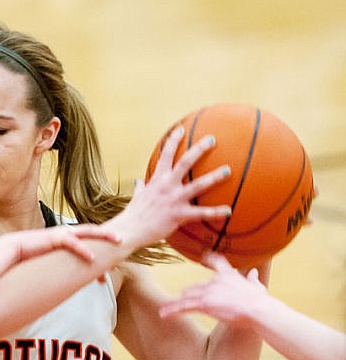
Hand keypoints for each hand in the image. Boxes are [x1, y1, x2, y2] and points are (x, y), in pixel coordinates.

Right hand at [0, 224, 120, 263]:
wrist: (13, 250)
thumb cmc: (31, 256)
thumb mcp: (51, 260)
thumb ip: (62, 264)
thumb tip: (69, 276)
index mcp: (66, 237)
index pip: (87, 239)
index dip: (100, 244)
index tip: (112, 256)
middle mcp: (66, 233)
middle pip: (92, 230)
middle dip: (108, 234)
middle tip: (123, 238)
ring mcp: (60, 234)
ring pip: (87, 232)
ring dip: (103, 236)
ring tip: (117, 241)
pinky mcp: (53, 238)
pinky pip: (72, 243)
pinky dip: (83, 250)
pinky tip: (92, 258)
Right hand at [117, 125, 231, 248]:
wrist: (130, 230)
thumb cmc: (134, 214)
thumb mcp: (137, 197)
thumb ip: (140, 188)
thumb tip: (138, 182)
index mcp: (157, 179)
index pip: (165, 154)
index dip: (173, 140)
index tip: (181, 129)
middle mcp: (166, 185)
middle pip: (185, 162)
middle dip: (199, 149)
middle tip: (212, 139)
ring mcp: (173, 199)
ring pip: (198, 184)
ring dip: (214, 176)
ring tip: (228, 170)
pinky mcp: (179, 215)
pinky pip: (201, 213)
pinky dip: (216, 212)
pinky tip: (229, 211)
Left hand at [159, 252, 268, 327]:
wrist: (257, 308)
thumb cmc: (260, 301)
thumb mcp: (257, 287)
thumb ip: (253, 279)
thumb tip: (253, 273)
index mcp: (228, 274)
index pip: (216, 262)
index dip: (209, 259)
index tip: (204, 257)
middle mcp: (214, 281)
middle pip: (198, 286)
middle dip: (191, 293)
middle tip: (183, 296)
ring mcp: (207, 291)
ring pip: (187, 296)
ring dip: (176, 303)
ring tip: (166, 308)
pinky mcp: (203, 303)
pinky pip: (184, 307)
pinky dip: (172, 310)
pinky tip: (164, 314)